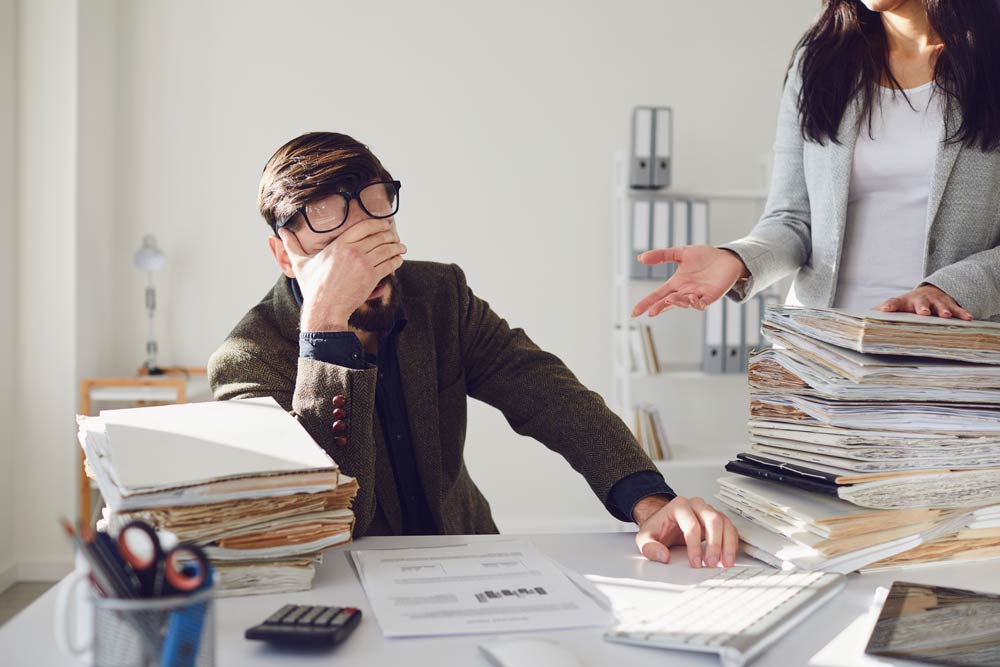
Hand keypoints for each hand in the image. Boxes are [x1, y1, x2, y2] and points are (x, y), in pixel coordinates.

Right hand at [278, 219, 406, 330]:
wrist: (325, 309)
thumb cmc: (313, 287)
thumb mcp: (300, 264)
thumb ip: (291, 245)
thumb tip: (279, 232)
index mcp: (339, 244)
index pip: (364, 226)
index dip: (378, 224)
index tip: (384, 225)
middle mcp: (353, 251)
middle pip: (379, 236)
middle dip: (390, 236)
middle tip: (395, 237)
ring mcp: (364, 264)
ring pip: (387, 249)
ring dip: (397, 247)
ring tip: (401, 247)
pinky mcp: (372, 277)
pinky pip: (390, 264)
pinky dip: (397, 260)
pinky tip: (399, 259)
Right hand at [631, 246, 748, 316]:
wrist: (726, 258)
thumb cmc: (704, 257)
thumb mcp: (680, 253)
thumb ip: (661, 255)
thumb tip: (640, 258)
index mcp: (676, 283)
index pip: (657, 295)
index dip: (646, 303)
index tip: (635, 312)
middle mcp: (685, 292)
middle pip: (668, 303)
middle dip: (659, 308)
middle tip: (651, 312)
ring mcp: (698, 295)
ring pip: (684, 303)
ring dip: (676, 303)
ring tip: (670, 299)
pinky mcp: (711, 296)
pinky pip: (701, 303)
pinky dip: (695, 303)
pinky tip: (690, 298)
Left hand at [633, 495, 737, 567]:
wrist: (664, 523)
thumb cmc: (657, 529)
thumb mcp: (645, 539)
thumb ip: (649, 548)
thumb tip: (663, 556)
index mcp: (678, 506)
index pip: (691, 524)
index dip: (694, 546)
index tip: (695, 563)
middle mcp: (696, 505)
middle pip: (712, 520)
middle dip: (714, 544)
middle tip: (711, 563)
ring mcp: (708, 510)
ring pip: (724, 522)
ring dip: (727, 544)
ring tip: (725, 563)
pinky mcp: (717, 519)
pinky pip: (729, 528)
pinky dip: (731, 543)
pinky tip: (728, 556)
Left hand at [875, 284, 971, 320]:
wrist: (931, 291)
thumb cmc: (908, 304)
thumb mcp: (896, 307)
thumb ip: (881, 312)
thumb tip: (858, 320)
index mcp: (904, 302)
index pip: (895, 303)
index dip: (890, 305)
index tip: (884, 309)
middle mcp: (920, 300)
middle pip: (920, 303)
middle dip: (922, 307)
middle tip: (923, 313)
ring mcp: (936, 301)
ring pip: (940, 305)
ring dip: (943, 310)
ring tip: (946, 316)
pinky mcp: (949, 304)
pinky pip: (957, 308)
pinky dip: (962, 313)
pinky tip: (968, 318)